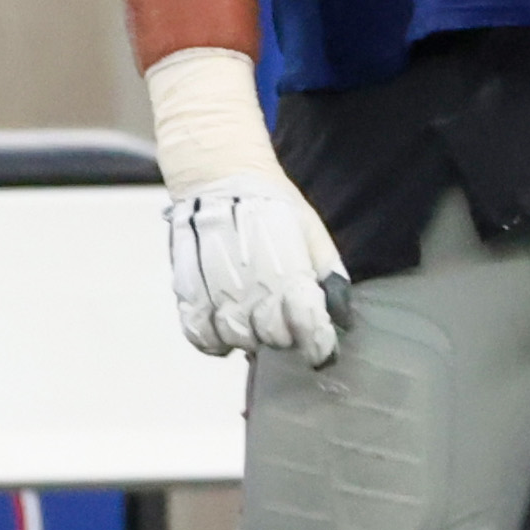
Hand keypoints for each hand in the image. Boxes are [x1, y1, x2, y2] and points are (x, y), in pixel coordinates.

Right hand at [162, 173, 350, 368]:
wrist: (218, 178)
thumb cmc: (269, 205)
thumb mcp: (311, 233)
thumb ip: (330, 276)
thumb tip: (341, 317)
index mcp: (289, 276)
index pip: (308, 328)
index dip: (318, 346)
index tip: (320, 350)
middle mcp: (253, 291)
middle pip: (274, 339)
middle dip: (283, 334)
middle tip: (281, 316)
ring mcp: (217, 295)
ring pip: (238, 341)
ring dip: (249, 335)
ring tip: (251, 315)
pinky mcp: (188, 295)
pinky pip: (201, 337)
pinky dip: (214, 339)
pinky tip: (224, 324)